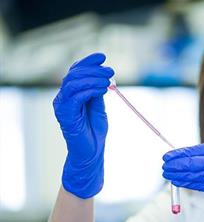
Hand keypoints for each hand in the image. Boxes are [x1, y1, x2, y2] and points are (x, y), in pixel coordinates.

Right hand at [53, 53, 113, 198]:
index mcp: (71, 94)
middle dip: (94, 70)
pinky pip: (75, 97)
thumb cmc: (94, 132)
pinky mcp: (65, 115)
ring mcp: (62, 106)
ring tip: (108, 81)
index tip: (102, 56)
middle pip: (74, 74)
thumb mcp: (99, 107)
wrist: (91, 153)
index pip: (75, 71)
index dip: (88, 62)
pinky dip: (89, 90)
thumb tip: (104, 77)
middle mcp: (63, 98)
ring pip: (73, 83)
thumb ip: (97, 92)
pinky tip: (102, 90)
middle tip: (111, 71)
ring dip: (93, 78)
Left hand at [162, 140, 203, 221]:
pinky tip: (180, 182)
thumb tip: (181, 158)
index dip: (180, 154)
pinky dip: (190, 184)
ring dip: (180, 176)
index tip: (167, 157)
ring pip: (198, 176)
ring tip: (169, 176)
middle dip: (177, 165)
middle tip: (164, 167)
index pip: (197, 150)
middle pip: (195, 163)